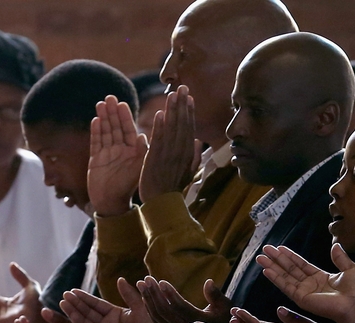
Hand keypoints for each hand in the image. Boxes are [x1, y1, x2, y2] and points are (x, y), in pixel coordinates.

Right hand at [60, 278, 164, 322]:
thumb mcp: (140, 306)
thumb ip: (129, 294)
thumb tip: (120, 279)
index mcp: (116, 315)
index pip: (97, 304)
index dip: (85, 298)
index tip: (73, 290)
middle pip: (88, 312)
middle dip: (76, 303)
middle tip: (65, 294)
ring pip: (85, 321)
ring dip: (74, 312)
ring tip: (64, 301)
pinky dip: (79, 322)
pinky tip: (72, 313)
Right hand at [88, 95, 146, 216]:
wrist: (112, 203)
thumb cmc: (129, 188)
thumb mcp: (137, 169)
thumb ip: (140, 153)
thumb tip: (143, 136)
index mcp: (132, 151)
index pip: (128, 130)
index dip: (125, 117)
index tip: (123, 104)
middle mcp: (120, 150)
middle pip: (115, 128)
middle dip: (113, 113)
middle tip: (110, 97)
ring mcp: (107, 154)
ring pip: (105, 132)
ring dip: (103, 118)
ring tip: (101, 104)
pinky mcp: (95, 159)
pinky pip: (95, 143)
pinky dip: (95, 132)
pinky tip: (95, 120)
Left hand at [138, 85, 200, 202]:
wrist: (162, 203)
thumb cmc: (173, 187)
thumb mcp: (187, 172)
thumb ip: (193, 156)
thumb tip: (198, 141)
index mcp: (187, 153)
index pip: (189, 127)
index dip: (189, 111)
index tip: (189, 97)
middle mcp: (180, 152)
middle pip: (182, 124)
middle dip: (182, 105)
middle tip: (182, 87)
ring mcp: (168, 155)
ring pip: (172, 129)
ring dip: (172, 111)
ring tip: (172, 94)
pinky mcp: (156, 159)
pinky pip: (159, 140)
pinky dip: (160, 127)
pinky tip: (161, 113)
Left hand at [139, 277, 231, 322]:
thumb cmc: (224, 320)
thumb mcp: (225, 307)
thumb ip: (216, 295)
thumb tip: (208, 282)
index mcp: (199, 322)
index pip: (180, 308)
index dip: (170, 295)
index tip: (161, 281)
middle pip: (165, 311)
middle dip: (154, 294)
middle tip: (146, 279)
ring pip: (158, 317)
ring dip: (148, 299)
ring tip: (142, 284)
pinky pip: (156, 322)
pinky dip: (149, 309)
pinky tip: (144, 297)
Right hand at [256, 244, 354, 322]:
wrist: (354, 306)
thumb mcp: (350, 269)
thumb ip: (340, 258)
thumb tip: (335, 245)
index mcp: (321, 278)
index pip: (301, 265)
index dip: (290, 256)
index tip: (279, 248)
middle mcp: (310, 285)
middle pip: (289, 269)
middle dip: (277, 259)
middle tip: (265, 249)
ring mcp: (304, 292)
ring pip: (284, 276)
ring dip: (272, 267)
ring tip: (260, 258)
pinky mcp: (301, 298)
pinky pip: (286, 286)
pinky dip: (275, 278)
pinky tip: (266, 270)